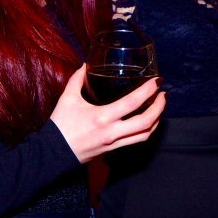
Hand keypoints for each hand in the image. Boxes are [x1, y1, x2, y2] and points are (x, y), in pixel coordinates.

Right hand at [50, 65, 165, 163]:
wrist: (54, 153)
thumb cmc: (60, 126)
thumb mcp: (67, 99)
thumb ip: (77, 79)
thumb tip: (85, 64)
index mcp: (102, 117)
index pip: (133, 103)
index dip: (148, 91)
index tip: (156, 81)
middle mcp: (112, 131)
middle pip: (146, 121)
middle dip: (159, 107)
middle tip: (163, 94)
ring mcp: (114, 142)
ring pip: (144, 134)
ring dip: (156, 120)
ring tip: (160, 107)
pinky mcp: (113, 149)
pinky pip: (136, 141)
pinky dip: (146, 130)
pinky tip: (149, 122)